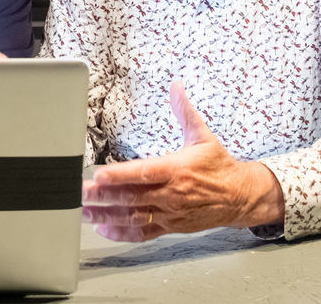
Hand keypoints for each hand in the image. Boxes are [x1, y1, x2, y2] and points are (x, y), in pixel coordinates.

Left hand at [80, 80, 284, 240]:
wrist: (240, 197)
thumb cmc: (220, 167)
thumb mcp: (203, 136)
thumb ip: (184, 111)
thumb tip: (176, 86)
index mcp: (177, 170)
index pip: (143, 173)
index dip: (120, 175)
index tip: (99, 175)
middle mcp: (171, 194)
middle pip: (132, 196)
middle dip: (104, 196)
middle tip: (80, 193)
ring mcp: (170, 213)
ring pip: (133, 217)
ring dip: (107, 216)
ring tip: (85, 212)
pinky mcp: (170, 227)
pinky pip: (143, 233)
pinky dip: (122, 233)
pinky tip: (104, 229)